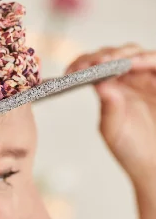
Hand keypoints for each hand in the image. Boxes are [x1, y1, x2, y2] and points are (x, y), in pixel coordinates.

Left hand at [67, 44, 155, 192]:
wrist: (154, 165)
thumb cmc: (132, 149)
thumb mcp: (113, 129)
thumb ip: (109, 107)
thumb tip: (99, 84)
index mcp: (112, 88)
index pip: (95, 67)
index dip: (83, 63)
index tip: (71, 70)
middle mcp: (129, 79)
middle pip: (115, 54)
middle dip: (103, 55)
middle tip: (95, 62)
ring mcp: (146, 78)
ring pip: (135, 53)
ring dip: (122, 54)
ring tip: (110, 60)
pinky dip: (145, 59)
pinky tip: (132, 63)